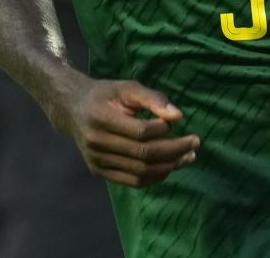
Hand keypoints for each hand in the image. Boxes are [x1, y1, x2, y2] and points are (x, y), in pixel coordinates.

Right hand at [58, 78, 199, 187]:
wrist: (73, 110)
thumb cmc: (106, 95)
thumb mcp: (127, 88)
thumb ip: (153, 99)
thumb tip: (178, 116)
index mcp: (101, 118)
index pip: (140, 132)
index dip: (162, 129)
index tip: (175, 122)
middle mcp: (96, 143)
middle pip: (143, 155)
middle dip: (174, 151)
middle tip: (195, 143)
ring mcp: (96, 161)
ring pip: (140, 172)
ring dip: (169, 167)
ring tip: (188, 157)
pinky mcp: (99, 172)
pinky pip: (132, 181)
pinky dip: (154, 177)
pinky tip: (170, 167)